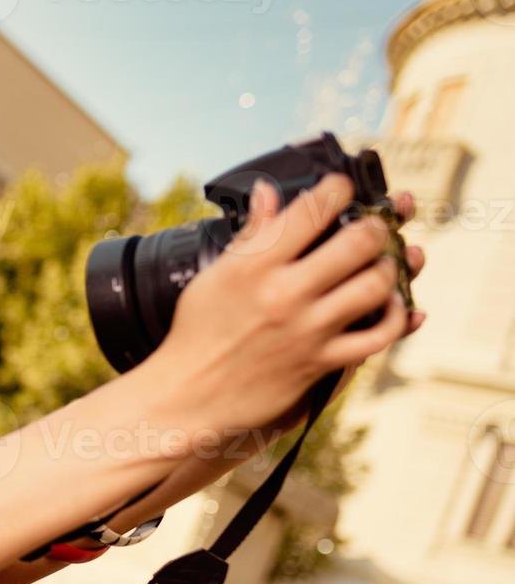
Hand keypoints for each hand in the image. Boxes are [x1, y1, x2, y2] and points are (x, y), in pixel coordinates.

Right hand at [151, 173, 417, 444]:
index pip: (312, 209)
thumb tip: (267, 191)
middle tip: (373, 226)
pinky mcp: (320, 362)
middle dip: (377, 225)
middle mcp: (285, 294)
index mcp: (255, 266)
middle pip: (359, 242)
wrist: (186, 396)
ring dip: (390, 267)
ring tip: (382, 263)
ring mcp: (307, 330)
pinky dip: (397, 318)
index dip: (338, 188)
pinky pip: (378, 336)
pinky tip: (392, 306)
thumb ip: (250, 235)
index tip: (342, 188)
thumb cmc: (196, 334)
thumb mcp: (214, 276)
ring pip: (376, 285)